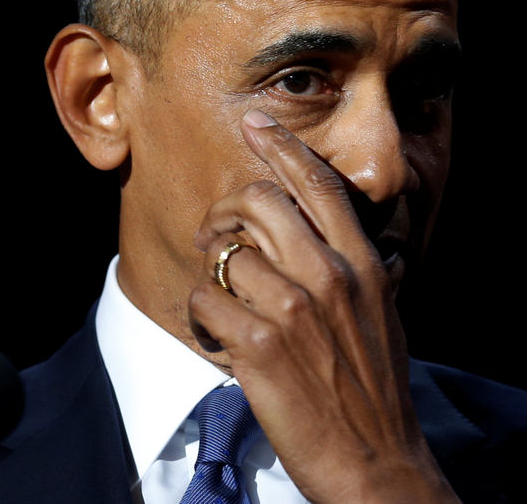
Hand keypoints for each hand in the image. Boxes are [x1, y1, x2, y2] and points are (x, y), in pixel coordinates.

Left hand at [188, 110, 458, 502]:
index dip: (282, 146)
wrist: (374, 460)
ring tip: (218, 296)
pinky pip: (206, 300)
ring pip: (226, 253)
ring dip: (210, 270)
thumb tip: (317, 237)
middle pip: (259, 201)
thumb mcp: (379, 315)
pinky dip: (202, 314)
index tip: (257, 122)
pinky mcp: (260, 345)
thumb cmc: (372, 388)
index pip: (319, 185)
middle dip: (225, 209)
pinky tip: (217, 333)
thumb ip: (350, 271)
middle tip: (214, 232)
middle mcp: (329, 277)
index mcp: (363, 265)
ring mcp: (294, 309)